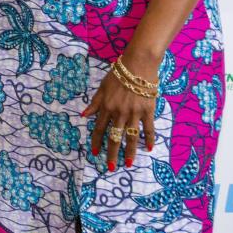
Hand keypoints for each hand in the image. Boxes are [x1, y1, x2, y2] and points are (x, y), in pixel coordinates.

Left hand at [84, 48, 158, 171]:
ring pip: (131, 136)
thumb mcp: (102, 87)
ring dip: (129, 152)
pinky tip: (149, 149)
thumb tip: (83, 115)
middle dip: (112, 153)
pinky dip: (149, 139)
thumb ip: (94, 103)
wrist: (138, 65)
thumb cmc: (118, 74)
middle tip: (110, 167)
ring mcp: (134, 113)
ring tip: (128, 164)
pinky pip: (149, 128)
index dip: (97, 142)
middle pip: (115, 136)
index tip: (95, 153)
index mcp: (106, 107)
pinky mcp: (148, 111)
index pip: (99, 128)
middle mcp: (119, 112)